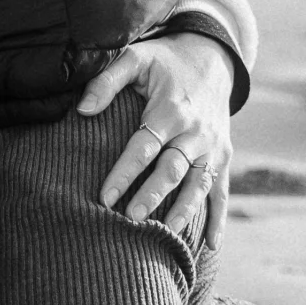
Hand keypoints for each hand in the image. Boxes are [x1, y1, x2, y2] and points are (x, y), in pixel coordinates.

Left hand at [77, 32, 234, 244]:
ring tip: (167, 234)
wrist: (212, 59)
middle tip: (132, 219)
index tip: (104, 197)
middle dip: (153, 195)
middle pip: (173, 169)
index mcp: (170, 109)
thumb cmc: (164, 62)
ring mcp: (213, 147)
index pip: (144, 146)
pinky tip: (210, 246)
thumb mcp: (136, 58)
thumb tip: (81, 109)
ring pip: (199, 184)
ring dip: (185, 211)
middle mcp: (195, 132)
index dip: (124, 172)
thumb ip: (107, 81)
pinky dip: (219, 219)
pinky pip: (221, 190)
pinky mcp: (223, 157)